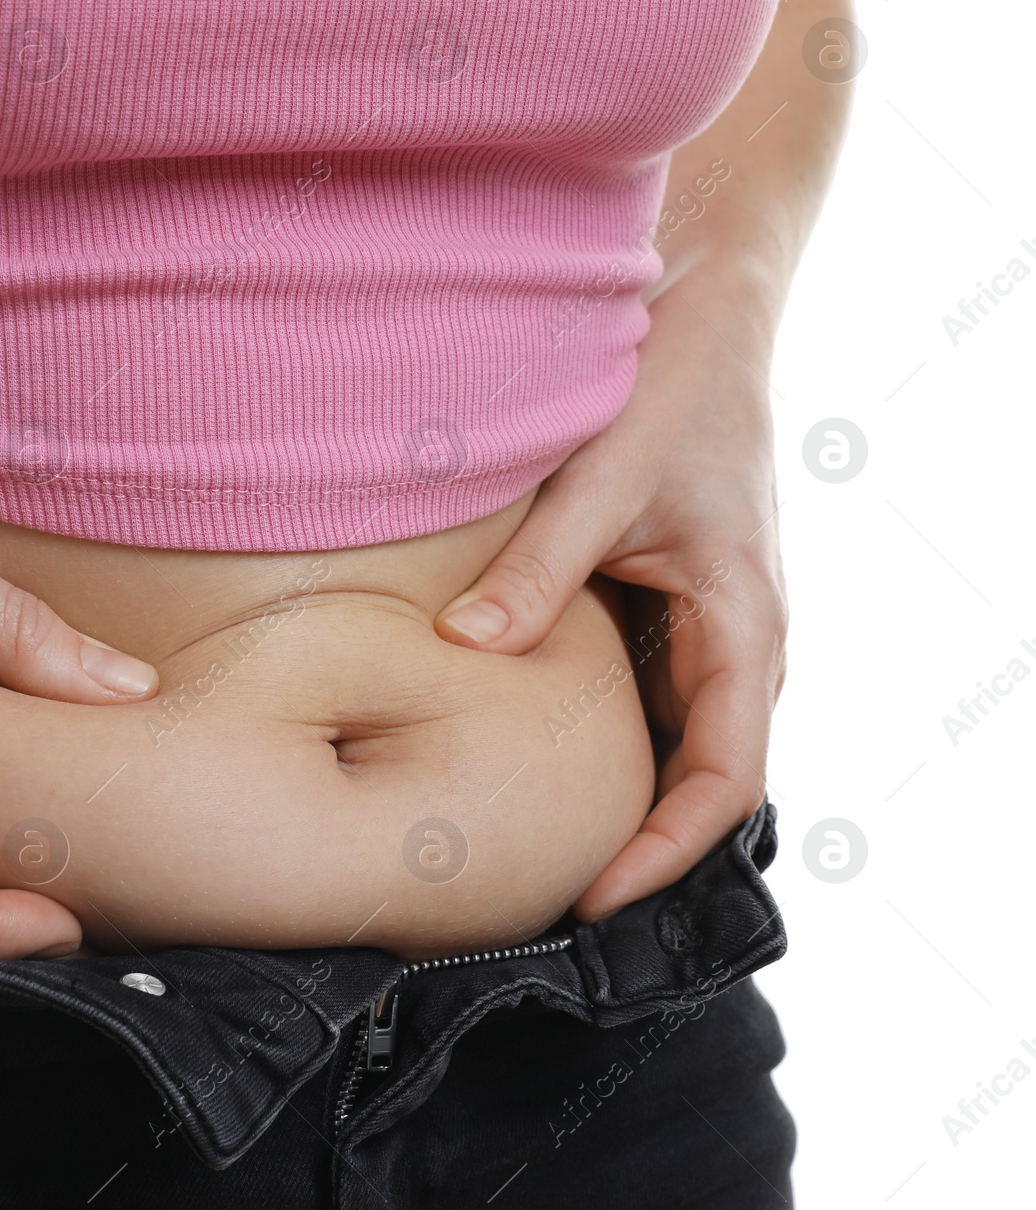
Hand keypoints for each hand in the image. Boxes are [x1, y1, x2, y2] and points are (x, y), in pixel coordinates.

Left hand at [434, 274, 786, 919]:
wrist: (706, 307)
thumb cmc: (675, 384)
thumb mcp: (607, 477)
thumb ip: (541, 567)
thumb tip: (463, 648)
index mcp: (746, 623)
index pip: (726, 780)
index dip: (665, 854)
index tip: (593, 902)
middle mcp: (737, 641)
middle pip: (701, 783)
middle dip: (636, 847)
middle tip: (542, 901)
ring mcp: (705, 628)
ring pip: (675, 747)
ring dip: (621, 804)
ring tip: (534, 857)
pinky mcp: (669, 607)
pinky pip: (648, 699)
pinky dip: (604, 746)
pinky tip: (533, 766)